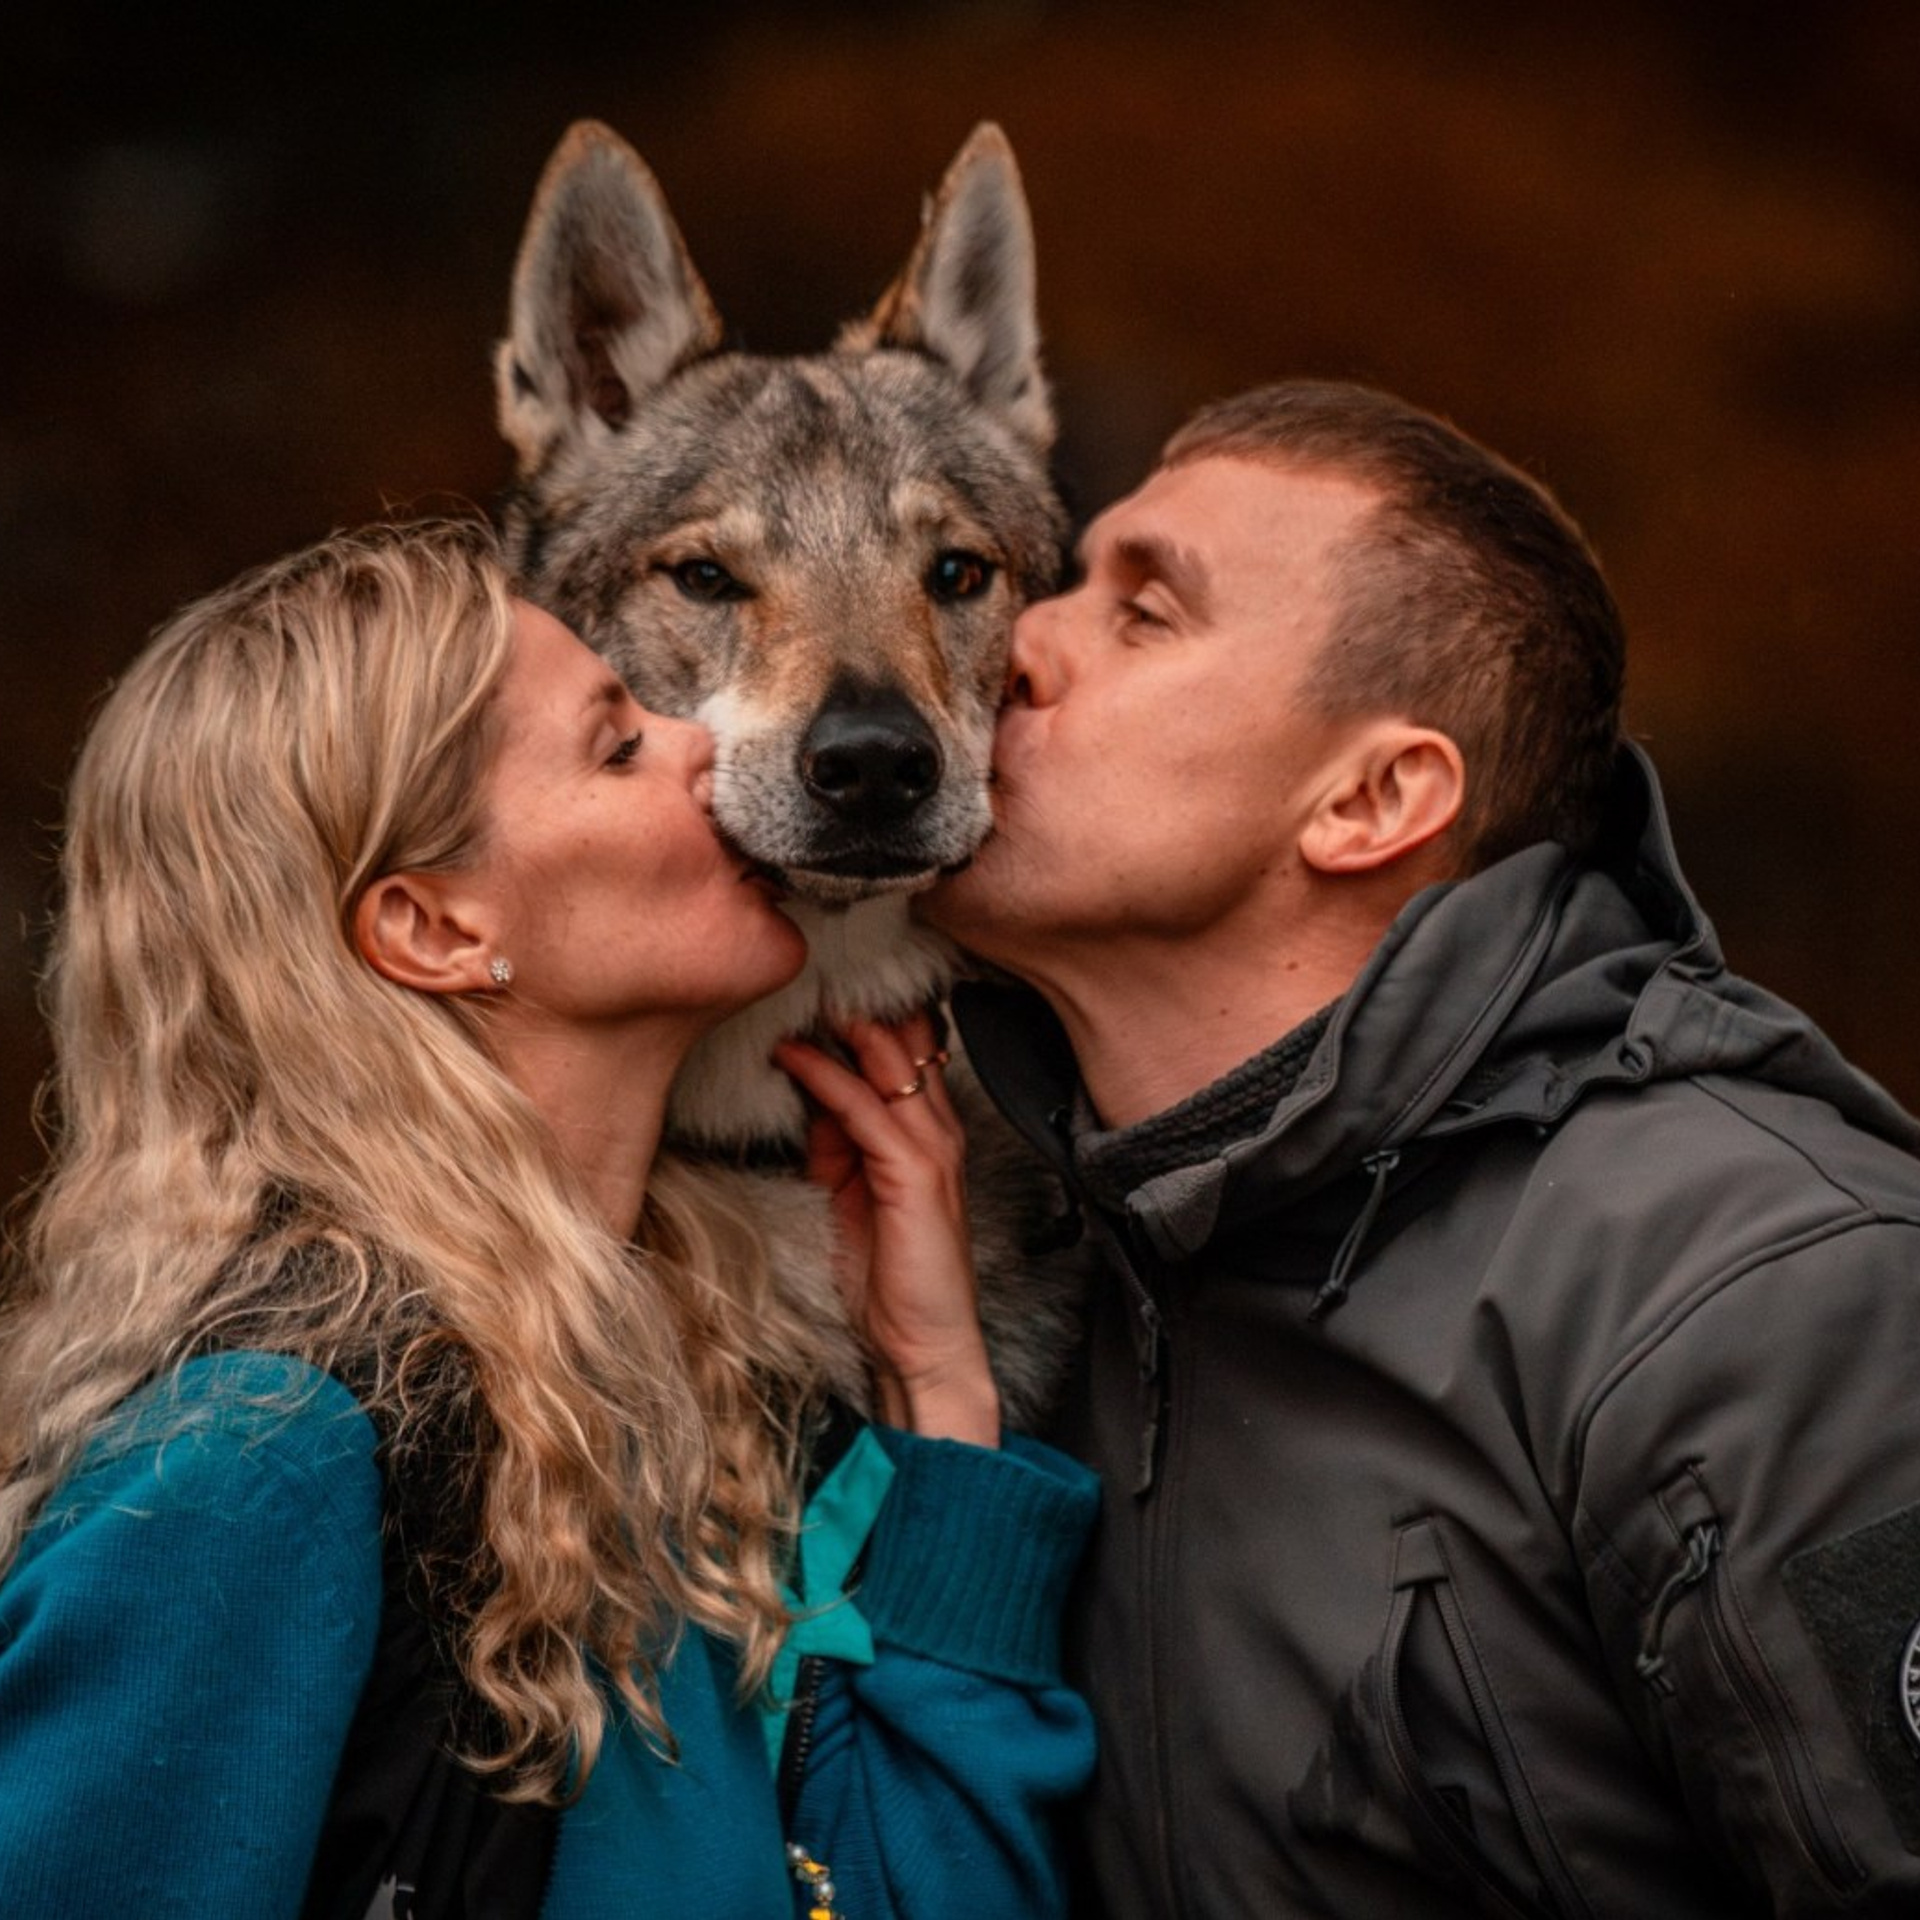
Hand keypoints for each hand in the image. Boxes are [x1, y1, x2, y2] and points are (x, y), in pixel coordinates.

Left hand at [773, 1013, 998, 1446]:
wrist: (924, 1344)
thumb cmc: (890, 1277)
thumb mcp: (850, 1191)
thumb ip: (835, 1141)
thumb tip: (804, 1090)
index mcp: (930, 1131)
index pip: (910, 1047)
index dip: (871, 1008)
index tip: (820, 978)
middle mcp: (939, 1130)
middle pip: (906, 1039)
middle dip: (857, 1000)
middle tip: (804, 968)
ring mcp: (932, 1149)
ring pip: (890, 1061)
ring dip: (840, 1025)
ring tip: (795, 994)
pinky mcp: (914, 1174)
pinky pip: (863, 1107)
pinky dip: (825, 1076)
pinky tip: (792, 1057)